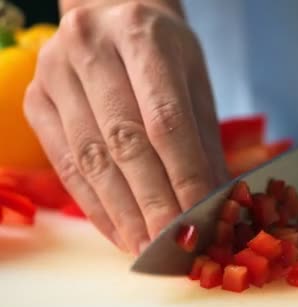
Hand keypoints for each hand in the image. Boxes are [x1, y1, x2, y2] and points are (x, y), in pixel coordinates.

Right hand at [24, 1, 227, 254]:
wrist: (110, 14)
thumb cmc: (163, 51)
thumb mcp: (194, 82)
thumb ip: (204, 140)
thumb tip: (216, 203)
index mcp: (142, 35)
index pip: (165, 119)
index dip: (183, 176)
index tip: (199, 219)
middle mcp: (90, 47)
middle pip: (124, 142)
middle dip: (152, 202)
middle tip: (173, 244)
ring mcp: (54, 72)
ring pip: (91, 157)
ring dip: (122, 212)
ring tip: (146, 247)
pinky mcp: (35, 99)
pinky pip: (65, 164)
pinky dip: (94, 205)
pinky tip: (118, 230)